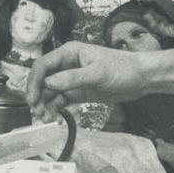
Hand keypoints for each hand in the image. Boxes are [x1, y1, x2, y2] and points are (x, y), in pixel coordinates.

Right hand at [26, 41, 153, 118]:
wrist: (141, 78)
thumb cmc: (122, 69)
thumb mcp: (97, 73)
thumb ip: (72, 78)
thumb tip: (48, 83)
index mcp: (69, 53)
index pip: (43, 66)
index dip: (34, 82)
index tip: (31, 99)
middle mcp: (67, 65)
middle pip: (43, 80)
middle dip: (38, 96)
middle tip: (37, 113)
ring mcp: (72, 80)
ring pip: (50, 93)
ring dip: (45, 105)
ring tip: (46, 119)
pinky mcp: (78, 92)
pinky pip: (61, 101)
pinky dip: (56, 110)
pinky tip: (56, 119)